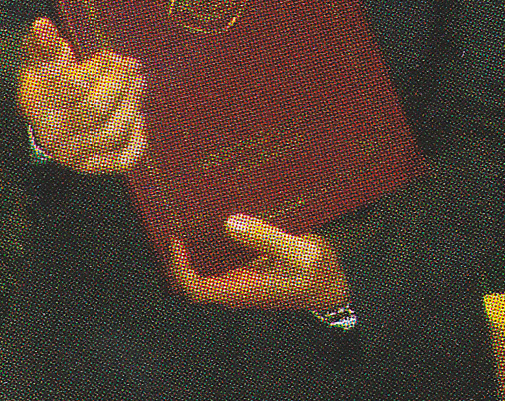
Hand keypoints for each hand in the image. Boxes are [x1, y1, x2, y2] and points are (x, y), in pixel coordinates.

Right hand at [16, 17, 145, 171]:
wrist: (41, 119)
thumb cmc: (46, 81)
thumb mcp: (42, 59)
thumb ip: (45, 43)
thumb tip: (43, 25)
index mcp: (38, 104)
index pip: (74, 86)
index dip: (99, 69)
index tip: (110, 55)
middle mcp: (54, 135)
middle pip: (96, 109)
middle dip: (119, 83)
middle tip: (131, 65)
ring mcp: (74, 155)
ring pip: (113, 133)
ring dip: (132, 104)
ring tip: (139, 83)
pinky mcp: (93, 167)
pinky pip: (123, 159)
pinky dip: (137, 139)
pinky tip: (138, 117)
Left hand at [169, 215, 351, 314]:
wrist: (333, 288)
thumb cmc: (319, 273)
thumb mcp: (301, 253)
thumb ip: (266, 238)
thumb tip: (230, 223)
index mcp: (243, 289)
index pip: (196, 289)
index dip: (179, 268)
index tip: (175, 239)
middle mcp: (235, 287)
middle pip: (191, 281)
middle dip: (177, 256)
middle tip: (172, 220)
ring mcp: (239, 281)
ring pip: (202, 270)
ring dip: (189, 249)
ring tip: (184, 215)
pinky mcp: (245, 272)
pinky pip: (216, 261)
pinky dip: (205, 244)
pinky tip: (207, 218)